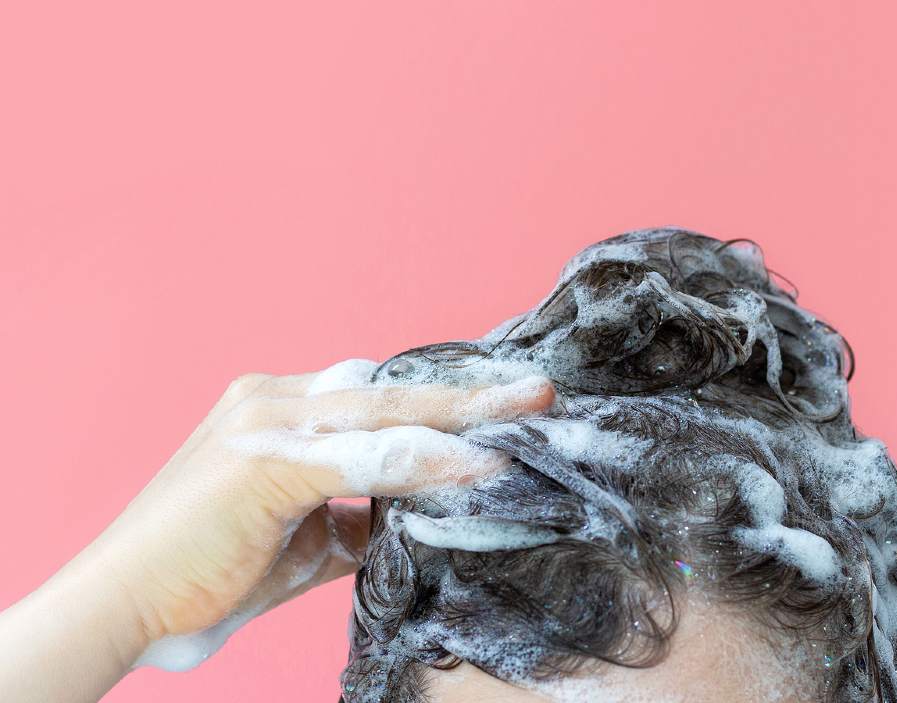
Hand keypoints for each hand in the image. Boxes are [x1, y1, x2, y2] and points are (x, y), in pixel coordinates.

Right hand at [0, 360, 553, 699]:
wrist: (125, 606)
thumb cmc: (209, 572)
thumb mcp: (304, 539)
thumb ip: (360, 519)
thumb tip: (418, 519)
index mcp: (280, 409)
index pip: (380, 395)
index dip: (444, 402)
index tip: (503, 405)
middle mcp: (274, 400)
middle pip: (394, 391)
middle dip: (471, 393)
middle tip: (538, 390)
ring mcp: (267, 422)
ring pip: (388, 411)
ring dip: (465, 414)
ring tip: (529, 413)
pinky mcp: (264, 458)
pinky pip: (367, 456)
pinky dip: (427, 462)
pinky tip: (478, 465)